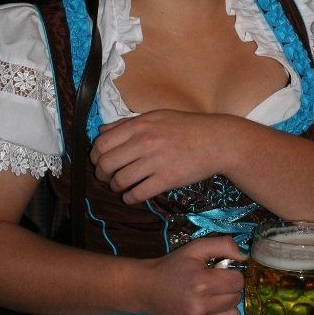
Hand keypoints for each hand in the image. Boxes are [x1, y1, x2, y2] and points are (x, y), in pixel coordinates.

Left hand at [90, 110, 229, 202]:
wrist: (218, 141)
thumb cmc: (187, 127)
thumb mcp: (157, 116)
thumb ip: (128, 123)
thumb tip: (102, 131)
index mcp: (140, 124)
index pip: (102, 143)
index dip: (95, 156)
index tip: (100, 162)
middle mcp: (144, 141)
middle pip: (106, 164)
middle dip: (102, 175)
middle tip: (107, 178)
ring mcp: (155, 161)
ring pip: (119, 180)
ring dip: (116, 187)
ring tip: (121, 187)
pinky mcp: (167, 179)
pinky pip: (138, 193)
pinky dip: (130, 198)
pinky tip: (133, 195)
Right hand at [141, 235, 246, 314]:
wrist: (147, 288)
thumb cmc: (173, 266)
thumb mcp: (196, 248)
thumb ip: (223, 245)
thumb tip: (245, 256)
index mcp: (201, 283)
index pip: (238, 281)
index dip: (233, 275)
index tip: (223, 273)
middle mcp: (200, 307)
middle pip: (236, 299)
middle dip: (230, 290)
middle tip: (216, 285)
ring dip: (229, 308)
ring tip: (215, 301)